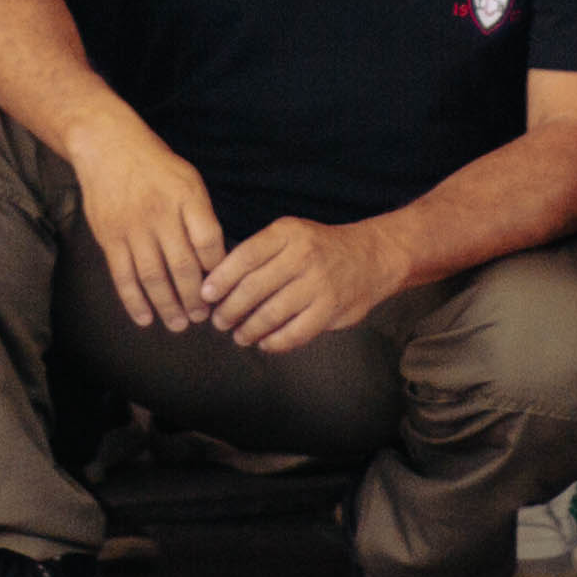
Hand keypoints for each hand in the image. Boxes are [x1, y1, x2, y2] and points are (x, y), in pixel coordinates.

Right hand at [72, 118, 227, 334]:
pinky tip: (144, 318)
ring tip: (178, 324)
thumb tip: (215, 260)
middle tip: (202, 317)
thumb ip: (201, 216)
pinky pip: (122, 275)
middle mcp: (160, 213)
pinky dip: (133, 301)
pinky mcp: (109, 237)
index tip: (222, 288)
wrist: (107, 146)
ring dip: (167, 305)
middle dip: (195, 298)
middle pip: (183, 266)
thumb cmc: (155, 166)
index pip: (209, 241)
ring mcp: (132, 227)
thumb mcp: (188, 180)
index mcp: (187, 197)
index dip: (218, 270)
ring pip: (153, 276)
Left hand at [203, 213, 405, 355]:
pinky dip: (274, 342)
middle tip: (219, 321)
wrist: (371, 257)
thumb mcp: (291, 235)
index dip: (220, 279)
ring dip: (248, 329)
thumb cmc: (320, 248)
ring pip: (271, 313)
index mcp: (287, 233)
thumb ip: (260, 253)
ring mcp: (318, 284)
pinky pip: (294, 333)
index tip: (205, 295)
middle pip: (253, 288)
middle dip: (230, 309)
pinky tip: (264, 343)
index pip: (244, 257)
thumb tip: (218, 282)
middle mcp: (302, 256)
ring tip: (239, 335)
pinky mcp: (330, 309)